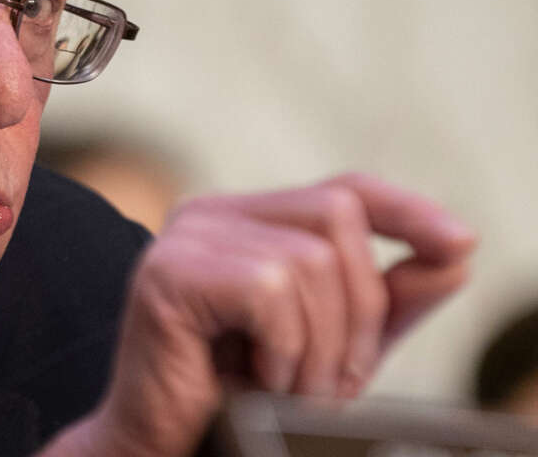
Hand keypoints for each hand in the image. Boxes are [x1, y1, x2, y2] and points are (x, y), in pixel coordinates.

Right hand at [44, 173, 475, 456]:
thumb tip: (454, 252)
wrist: (161, 446)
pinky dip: (280, 349)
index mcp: (247, 221)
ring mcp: (184, 237)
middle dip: (359, 309)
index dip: (406, 208)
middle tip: (329, 379)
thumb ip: (388, 300)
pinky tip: (254, 378)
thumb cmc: (236, 399)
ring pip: (307, 260)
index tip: (458, 243)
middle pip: (336, 215)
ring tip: (286, 387)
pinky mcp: (168, 272)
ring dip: (318, 346)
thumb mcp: (333, 346)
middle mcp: (211, 214)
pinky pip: (268, 289)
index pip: (342, 188)